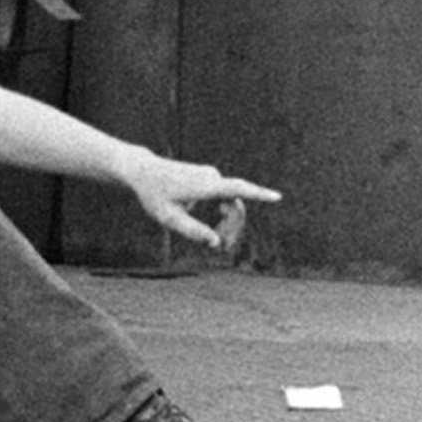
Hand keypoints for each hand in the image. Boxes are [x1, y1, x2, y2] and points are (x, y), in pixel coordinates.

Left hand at [122, 152, 282, 247]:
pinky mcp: (210, 178)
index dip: (258, 194)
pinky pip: (225, 198)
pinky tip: (214, 228)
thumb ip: (193, 231)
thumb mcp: (169, 218)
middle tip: (223, 249)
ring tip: (217, 241)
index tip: (276, 197)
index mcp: (203, 186)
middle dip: (233, 228)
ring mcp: (212, 176)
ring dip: (228, 223)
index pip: (237, 189)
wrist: (145, 171)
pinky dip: (223, 214)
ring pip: (232, 202)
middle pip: (236, 205)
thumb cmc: (154, 195)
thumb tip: (216, 243)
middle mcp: (212, 177)